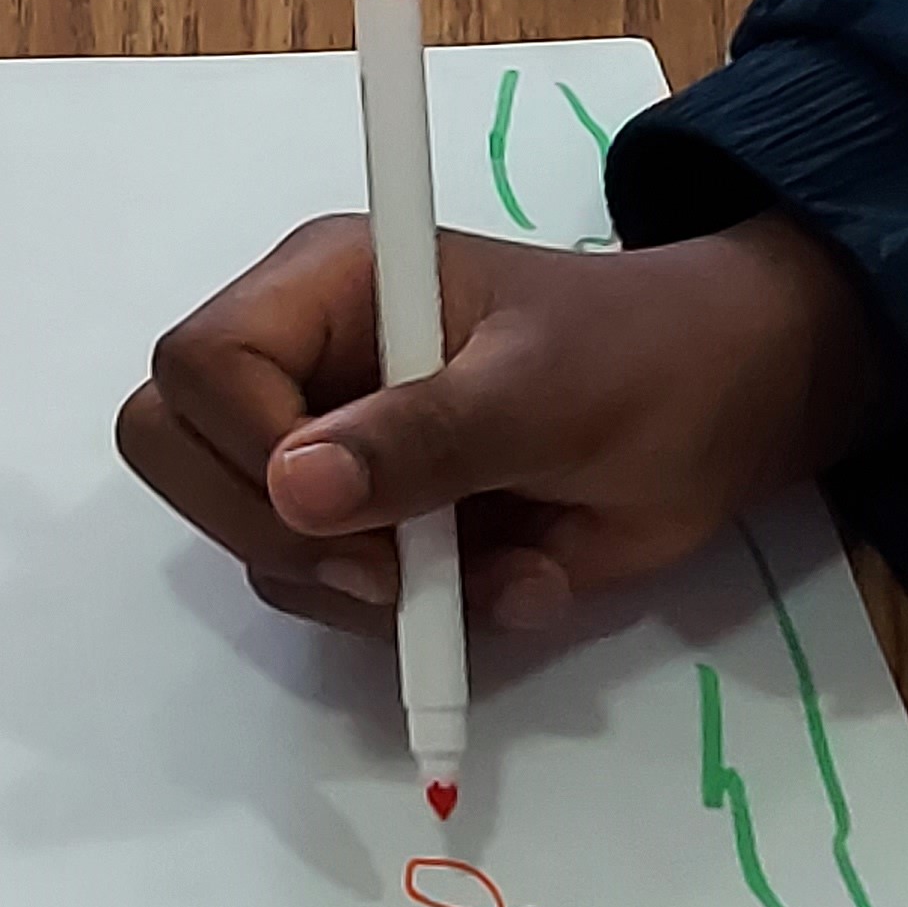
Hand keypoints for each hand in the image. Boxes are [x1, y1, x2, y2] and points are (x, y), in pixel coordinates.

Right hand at [116, 213, 886, 640]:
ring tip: (499, 576)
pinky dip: (414, 620)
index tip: (352, 518)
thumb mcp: (547, 392)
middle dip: (266, 531)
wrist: (735, 408)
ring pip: (255, 541)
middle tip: (387, 578)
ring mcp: (328, 443)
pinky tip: (511, 584)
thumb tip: (291, 487)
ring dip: (367, 592)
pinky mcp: (369, 520)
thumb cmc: (647, 361)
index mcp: (325, 286)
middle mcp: (301, 360)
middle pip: (172, 444)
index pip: (199, 363)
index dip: (245, 448)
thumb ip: (423, 437)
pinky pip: (329, 591)